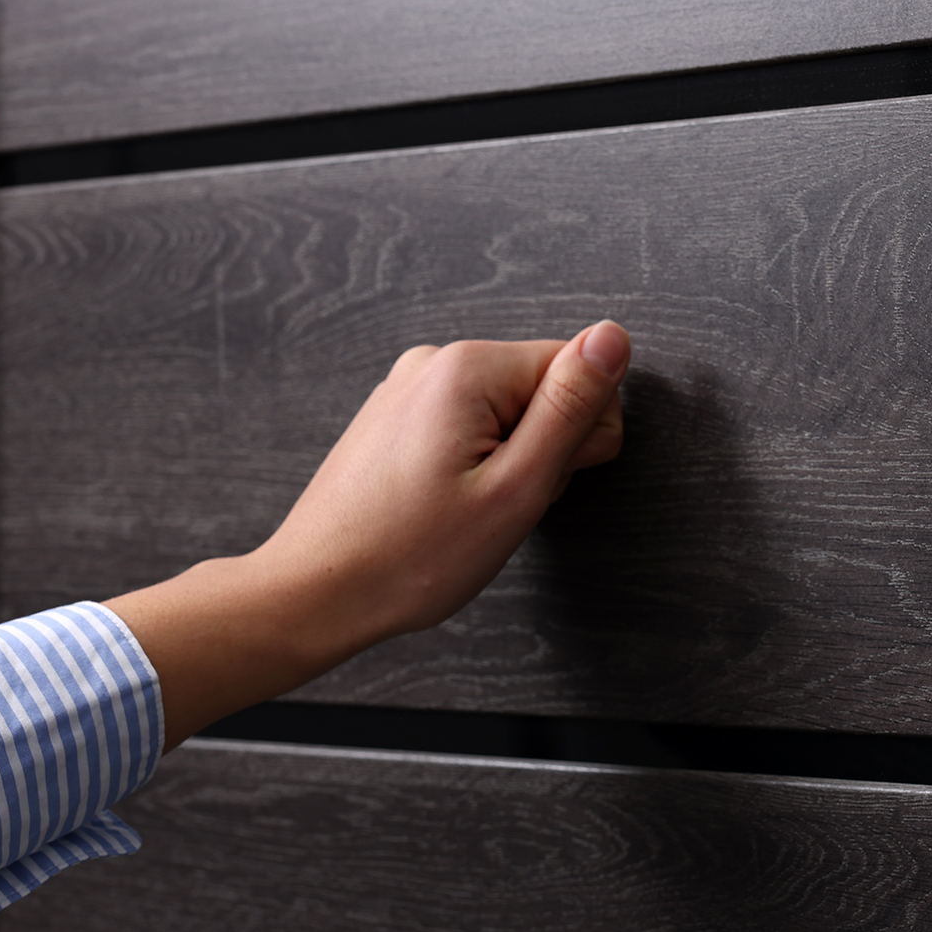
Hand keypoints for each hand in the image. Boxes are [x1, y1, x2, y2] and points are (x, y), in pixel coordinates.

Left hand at [106, 321, 631, 747]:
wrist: (318, 592)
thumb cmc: (409, 557)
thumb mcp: (515, 489)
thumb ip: (571, 409)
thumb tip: (613, 338)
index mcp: (466, 368)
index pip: (580, 370)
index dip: (579, 438)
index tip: (537, 484)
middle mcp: (433, 363)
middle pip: (542, 390)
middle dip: (541, 453)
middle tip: (499, 505)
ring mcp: (409, 390)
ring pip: (507, 417)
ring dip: (507, 467)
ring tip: (466, 513)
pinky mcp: (396, 420)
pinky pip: (468, 431)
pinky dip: (472, 471)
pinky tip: (444, 509)